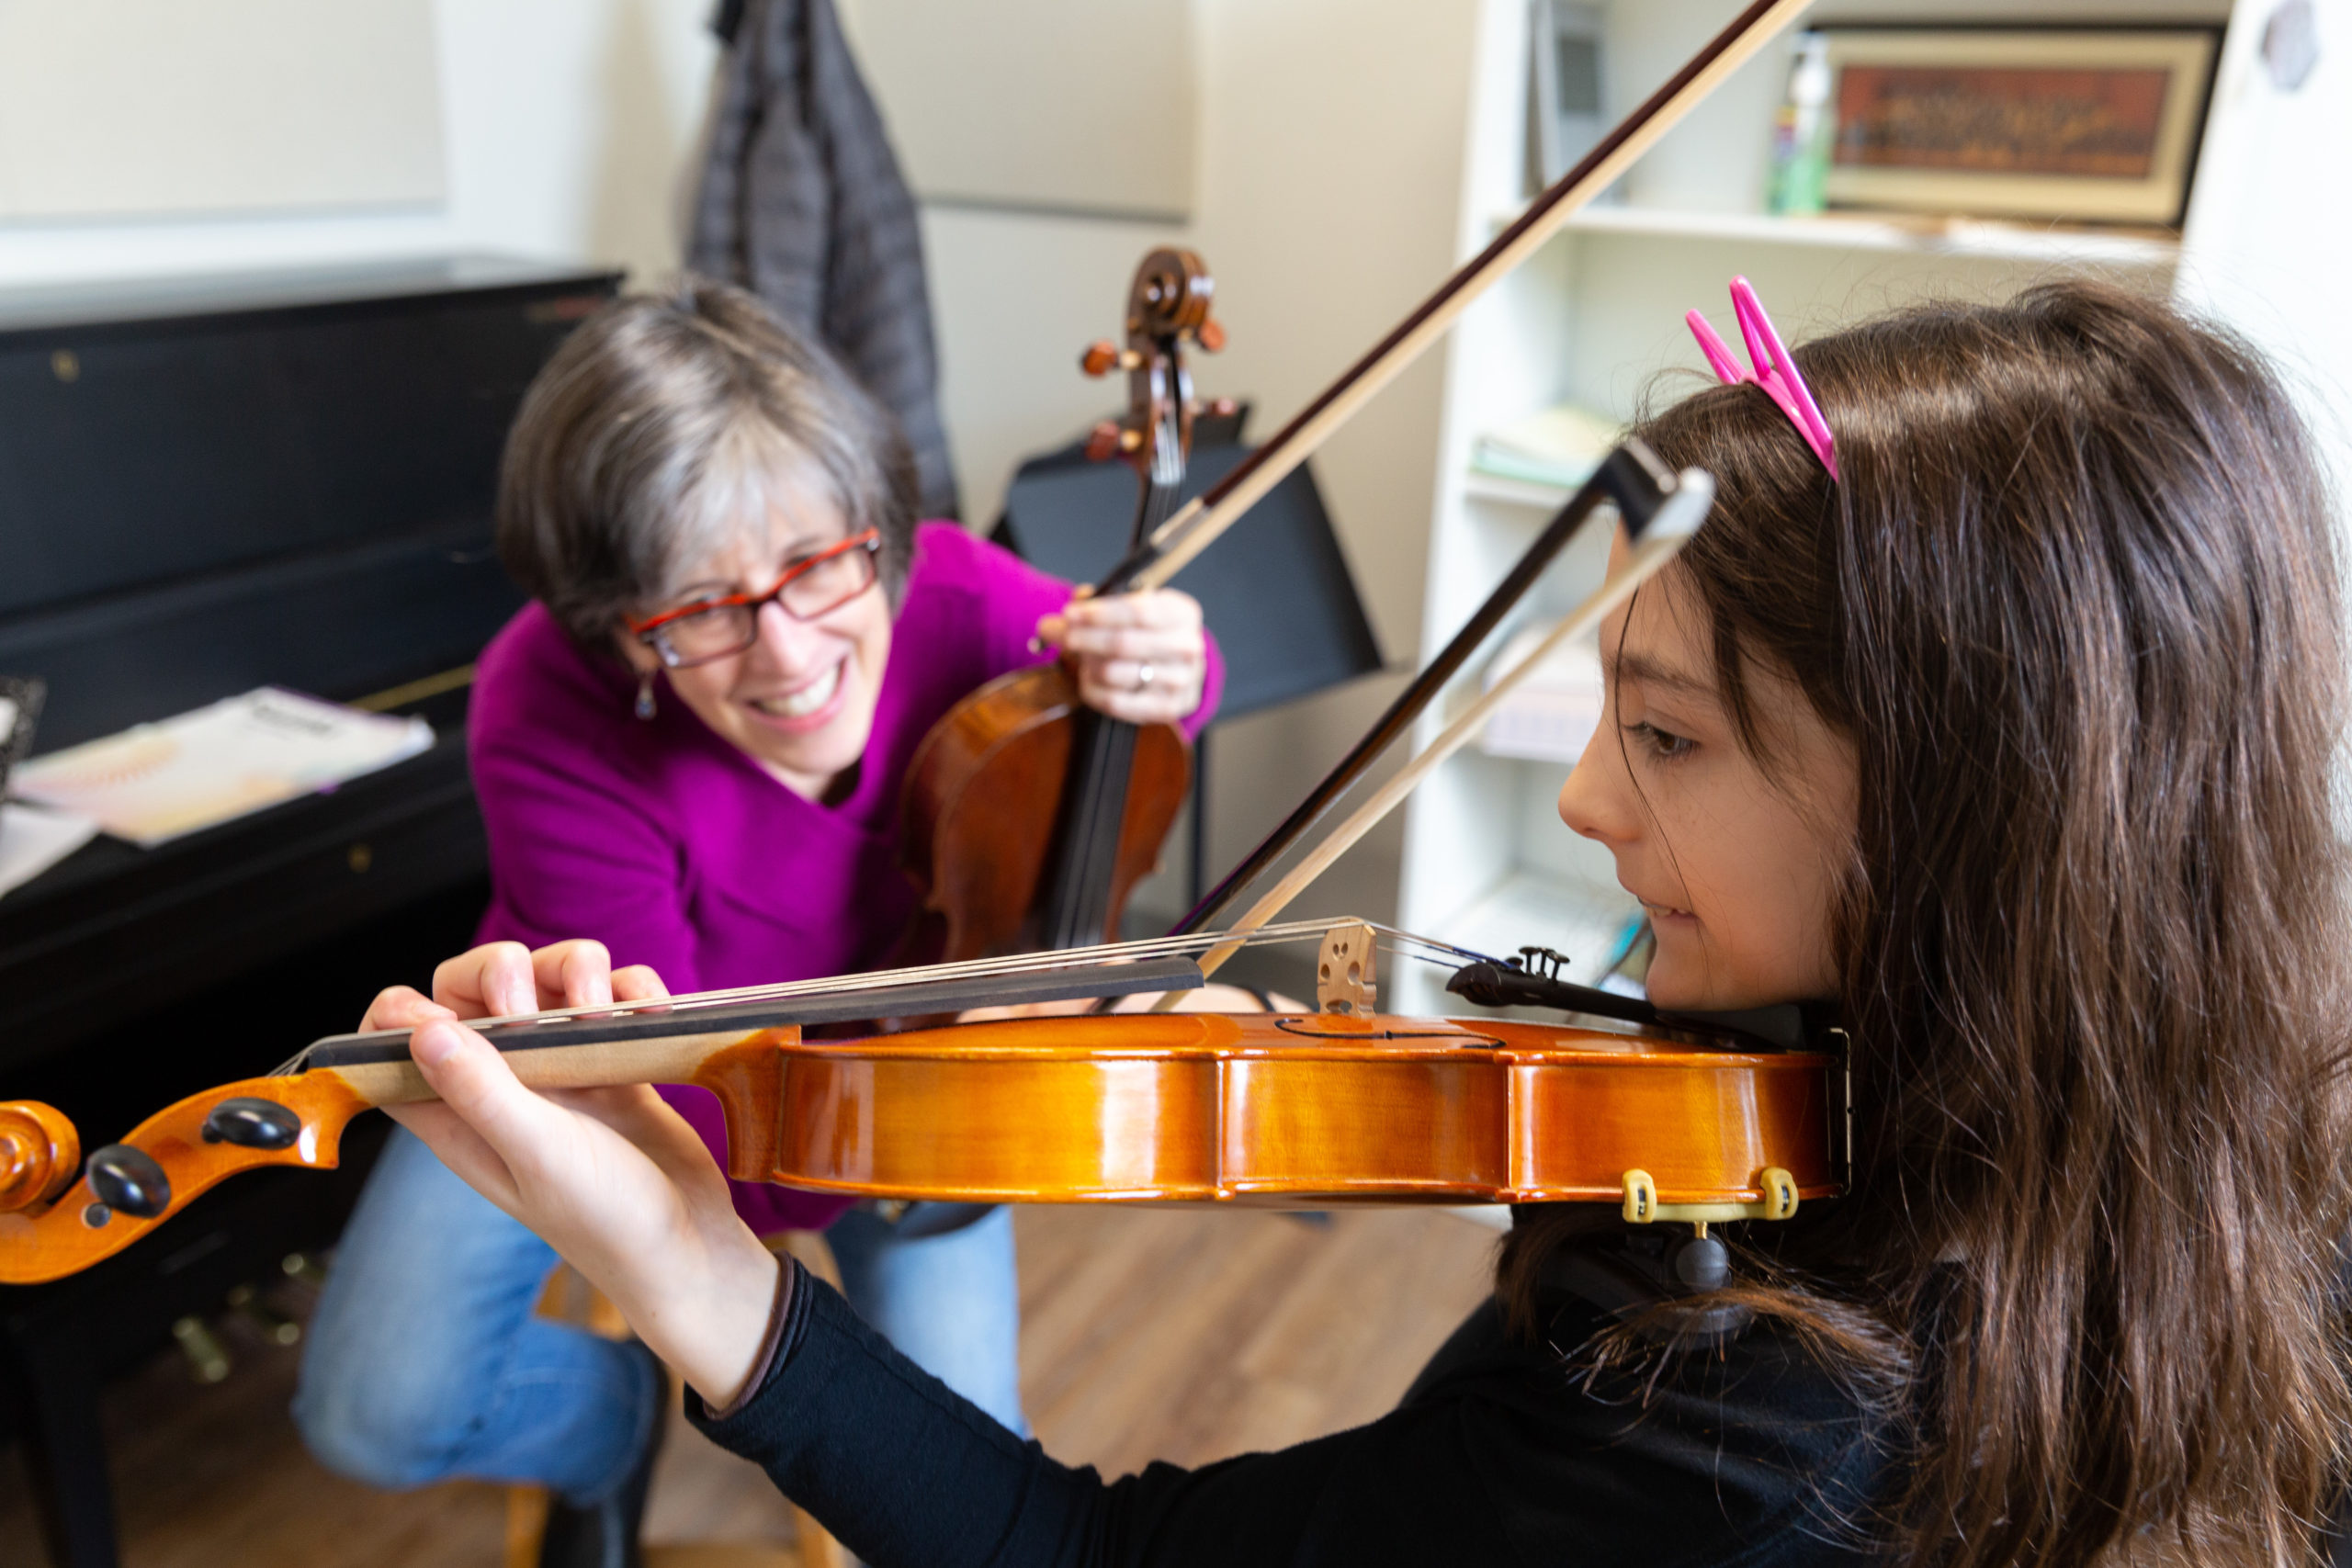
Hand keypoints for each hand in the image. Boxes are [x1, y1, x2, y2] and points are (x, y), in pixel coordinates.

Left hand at [367, 943, 780, 1408]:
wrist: (692, 1243)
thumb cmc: (606, 1219)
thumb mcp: (537, 1156)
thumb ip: (482, 1091)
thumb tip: (420, 1029)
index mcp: (458, 1114)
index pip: (392, 1047)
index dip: (401, 1014)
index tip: (443, 1015)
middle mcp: (502, 1082)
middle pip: (472, 987)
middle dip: (503, 971)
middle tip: (532, 1007)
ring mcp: (561, 1066)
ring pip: (546, 976)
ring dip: (576, 971)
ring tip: (602, 1015)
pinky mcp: (614, 1057)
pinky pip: (612, 992)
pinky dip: (631, 988)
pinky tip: (647, 1018)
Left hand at [1036, 587, 1206, 725]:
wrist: (1178, 667)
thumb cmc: (1146, 632)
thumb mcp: (1128, 609)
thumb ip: (1091, 609)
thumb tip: (1051, 625)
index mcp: (1183, 612)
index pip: (1137, 611)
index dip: (1099, 613)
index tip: (1069, 613)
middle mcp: (1188, 646)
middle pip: (1123, 643)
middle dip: (1085, 638)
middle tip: (1061, 636)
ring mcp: (1181, 681)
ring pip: (1114, 673)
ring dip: (1087, 664)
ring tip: (1081, 657)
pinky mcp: (1168, 708)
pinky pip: (1115, 702)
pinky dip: (1092, 690)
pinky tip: (1088, 678)